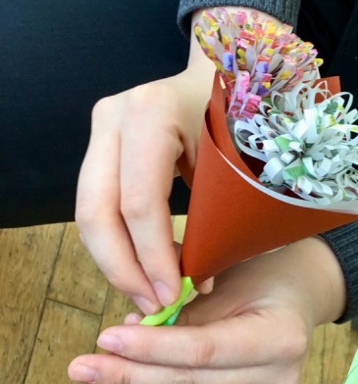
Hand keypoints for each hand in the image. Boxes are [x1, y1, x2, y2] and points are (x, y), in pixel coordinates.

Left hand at [61, 237, 345, 383]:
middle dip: (128, 380)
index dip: (153, 349)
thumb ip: (186, 301)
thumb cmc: (265, 267)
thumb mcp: (230, 268)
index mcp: (280, 338)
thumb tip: (130, 330)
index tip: (105, 338)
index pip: (206, 350)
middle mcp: (275, 376)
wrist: (300, 289)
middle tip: (79, 370)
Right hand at [75, 48, 213, 316]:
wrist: (225, 77)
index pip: (140, 202)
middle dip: (123, 268)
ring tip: (150, 296)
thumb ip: (217, 217)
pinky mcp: (99, 146)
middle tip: (153, 306)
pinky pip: (97, 206)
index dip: (153, 256)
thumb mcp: (237, 162)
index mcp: (153, 112)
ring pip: (89, 213)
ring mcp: (100, 128)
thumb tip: (199, 283)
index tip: (173, 296)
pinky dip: (118, 243)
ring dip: (117, 262)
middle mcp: (114, 116)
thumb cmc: (242, 119)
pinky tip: (144, 269)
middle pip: (96, 210)